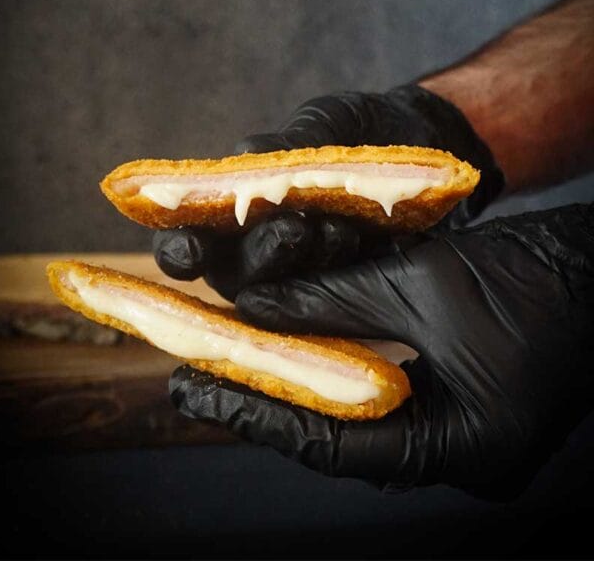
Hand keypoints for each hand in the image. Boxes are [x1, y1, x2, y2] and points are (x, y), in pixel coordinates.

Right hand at [152, 84, 504, 293]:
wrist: (429, 146)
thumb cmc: (361, 131)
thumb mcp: (327, 125)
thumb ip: (287, 146)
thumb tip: (246, 159)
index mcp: (238, 208)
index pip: (193, 237)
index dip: (180, 248)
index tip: (190, 248)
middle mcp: (262, 250)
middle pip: (234, 277)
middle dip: (257, 257)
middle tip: (292, 231)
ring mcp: (304, 276)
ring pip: (279, 296)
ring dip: (300, 268)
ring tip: (334, 231)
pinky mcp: (346, 293)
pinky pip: (331, 304)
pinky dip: (339, 282)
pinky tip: (359, 247)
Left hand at [169, 204, 593, 499]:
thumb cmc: (534, 277)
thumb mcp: (426, 285)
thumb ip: (336, 301)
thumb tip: (256, 308)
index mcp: (464, 446)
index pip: (337, 445)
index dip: (260, 414)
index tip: (197, 392)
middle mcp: (458, 454)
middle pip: (342, 437)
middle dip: (270, 403)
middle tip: (200, 382)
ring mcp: (461, 433)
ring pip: (359, 419)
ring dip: (299, 386)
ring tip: (233, 366)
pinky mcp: (458, 406)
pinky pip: (382, 400)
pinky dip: (336, 374)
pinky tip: (294, 352)